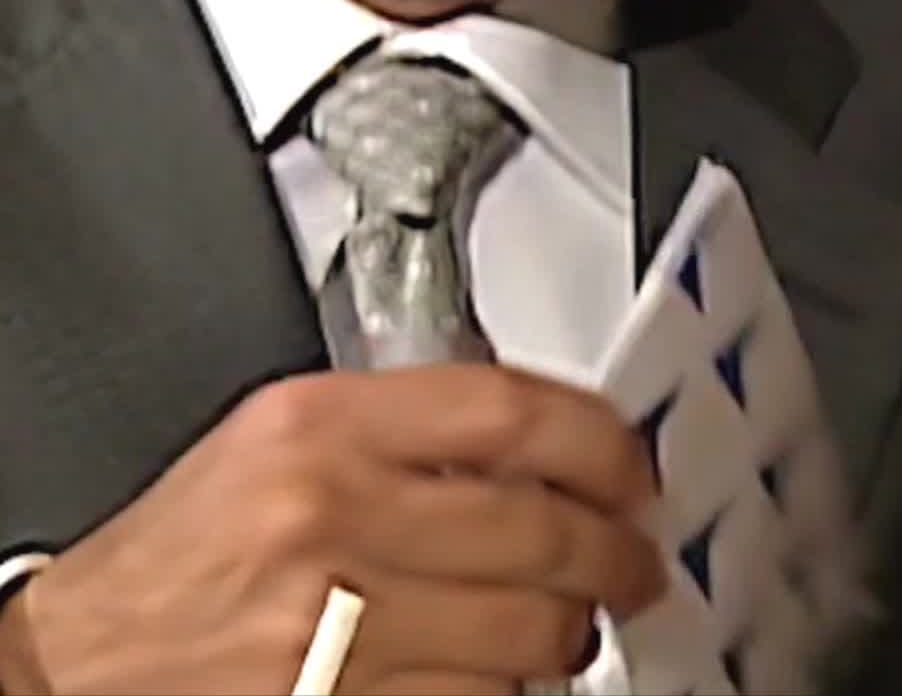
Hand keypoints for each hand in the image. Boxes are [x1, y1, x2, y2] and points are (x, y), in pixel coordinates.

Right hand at [0, 364, 663, 695]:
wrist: (86, 659)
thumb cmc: (182, 550)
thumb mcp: (279, 435)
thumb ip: (400, 420)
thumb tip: (531, 433)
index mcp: (320, 424)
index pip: (508, 411)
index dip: (599, 439)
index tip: (631, 465)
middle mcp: (332, 515)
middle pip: (538, 528)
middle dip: (616, 550)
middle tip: (637, 558)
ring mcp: (337, 628)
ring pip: (525, 634)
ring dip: (571, 632)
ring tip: (574, 620)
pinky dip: (507, 693)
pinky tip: (502, 674)